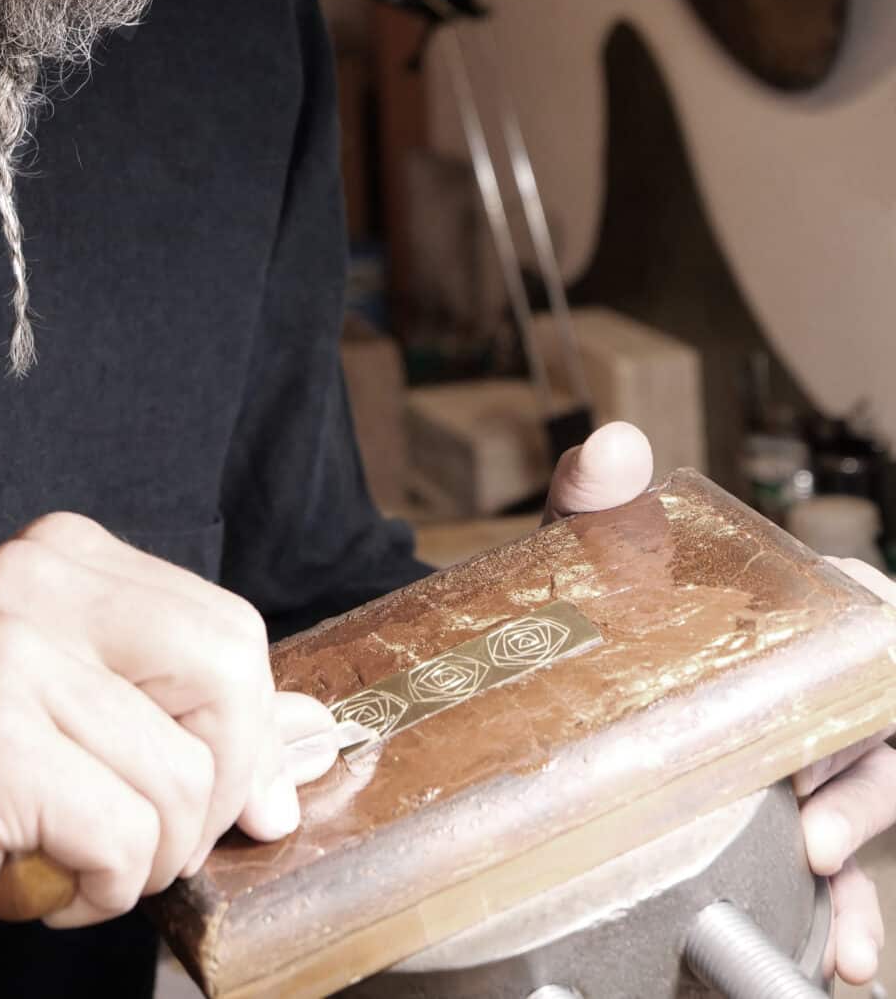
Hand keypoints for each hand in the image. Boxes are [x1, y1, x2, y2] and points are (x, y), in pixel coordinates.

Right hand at [0, 514, 334, 989]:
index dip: (240, 737)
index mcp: (65, 556)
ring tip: (62, 850)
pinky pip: (128, 840)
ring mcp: (9, 651)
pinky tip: (35, 876)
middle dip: (208, 792)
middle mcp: (36, 578)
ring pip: (184, 780)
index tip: (202, 799)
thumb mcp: (82, 723)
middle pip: (232, 681)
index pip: (233, 632)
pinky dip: (99, 892)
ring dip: (142, 859)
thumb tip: (312, 734)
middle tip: (129, 833)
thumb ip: (194, 716)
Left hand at [542, 433, 895, 984]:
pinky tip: (840, 953)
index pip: (869, 618)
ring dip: (861, 854)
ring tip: (829, 904)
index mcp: (788, 606)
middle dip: (865, 778)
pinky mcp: (784, 816)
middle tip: (809, 819)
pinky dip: (846, 911)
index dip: (880, 647)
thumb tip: (614, 447)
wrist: (534, 672)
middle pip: (876, 723)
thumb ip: (599, 499)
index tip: (869, 677)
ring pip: (867, 799)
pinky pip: (838, 868)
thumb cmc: (588, 601)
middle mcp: (811, 682)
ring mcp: (803, 752)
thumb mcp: (588, 552)